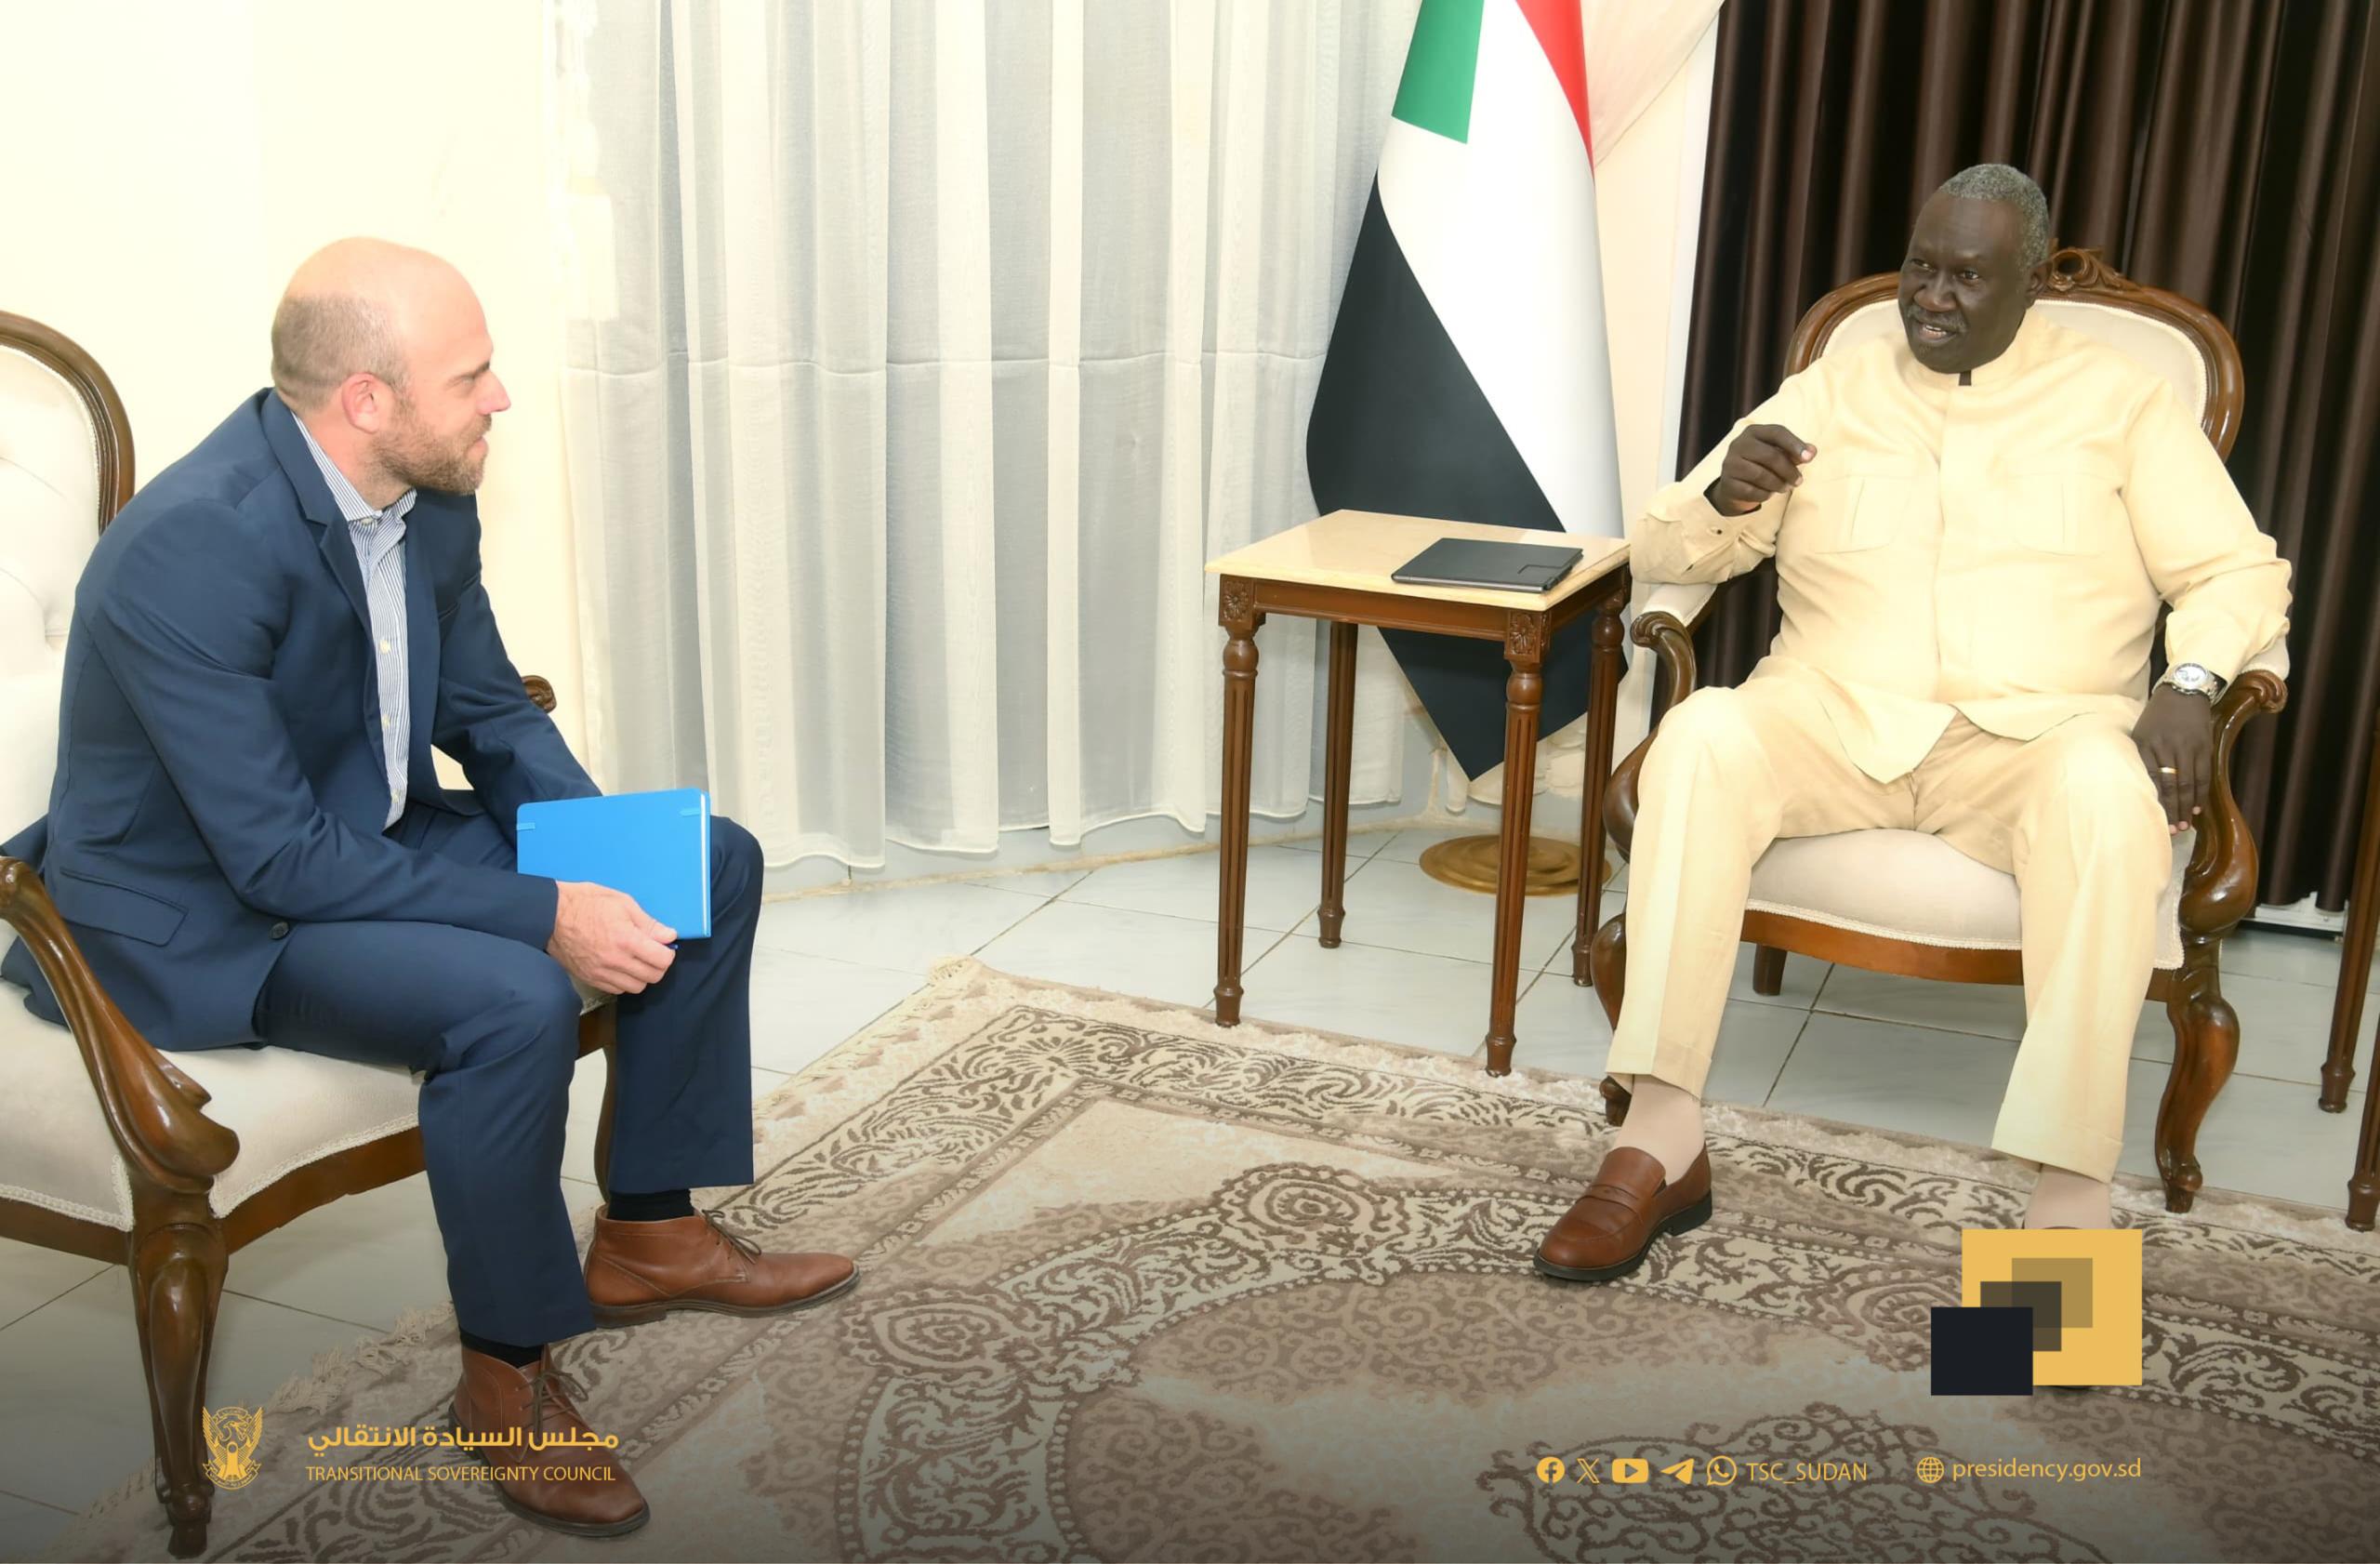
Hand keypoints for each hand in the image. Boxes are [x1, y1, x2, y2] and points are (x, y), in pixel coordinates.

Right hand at [546, 881, 676, 993]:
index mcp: (626, 940)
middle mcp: (616, 961)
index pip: (662, 960)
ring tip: (636, 959)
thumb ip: (648, 923)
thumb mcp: (622, 902)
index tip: (663, 945)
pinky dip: (625, 981)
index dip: (668, 953)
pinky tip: (621, 966)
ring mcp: (601, 973)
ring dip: (642, 975)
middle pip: (653, 977)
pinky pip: (617, 990)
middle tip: (652, 952)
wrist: (550, 915)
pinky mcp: (590, 979)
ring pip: (636, 987)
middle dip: (658, 965)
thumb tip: (669, 936)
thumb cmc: (586, 902)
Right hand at [1705, 424, 1815, 515]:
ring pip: (1761, 475)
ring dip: (1779, 484)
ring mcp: (1731, 464)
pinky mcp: (1728, 483)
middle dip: (1789, 471)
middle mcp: (1739, 444)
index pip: (1777, 432)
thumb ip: (1795, 452)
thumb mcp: (1778, 454)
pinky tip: (1769, 493)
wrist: (1734, 484)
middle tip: (1799, 481)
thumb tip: (1812, 451)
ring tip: (1786, 487)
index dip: (1794, 444)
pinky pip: (1752, 491)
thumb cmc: (1761, 464)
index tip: (1810, 458)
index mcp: (1753, 432)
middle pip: (1771, 456)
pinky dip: (1765, 494)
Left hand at [2130, 686, 2215, 835]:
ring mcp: (2187, 747)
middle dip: (2170, 810)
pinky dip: (2200, 794)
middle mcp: (2166, 747)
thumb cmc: (2156, 718)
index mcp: (2145, 744)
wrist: (2183, 693)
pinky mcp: (2204, 746)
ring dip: (2186, 807)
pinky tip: (2196, 808)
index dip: (2153, 802)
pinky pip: (2203, 775)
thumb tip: (2137, 789)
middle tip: (2171, 831)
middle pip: (2169, 785)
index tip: (2153, 821)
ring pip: (2187, 783)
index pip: (2149, 779)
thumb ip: (2139, 759)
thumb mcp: (2139, 734)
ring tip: (2184, 825)